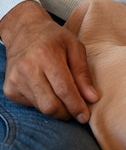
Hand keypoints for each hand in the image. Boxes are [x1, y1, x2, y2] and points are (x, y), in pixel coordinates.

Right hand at [0, 0, 98, 121]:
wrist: (24, 32)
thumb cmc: (53, 38)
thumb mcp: (74, 46)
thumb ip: (83, 73)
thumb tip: (92, 98)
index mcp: (46, 54)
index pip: (63, 89)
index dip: (76, 105)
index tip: (85, 116)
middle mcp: (28, 68)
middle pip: (50, 105)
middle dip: (66, 113)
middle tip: (77, 111)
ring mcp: (16, 80)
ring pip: (41, 108)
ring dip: (56, 108)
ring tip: (63, 97)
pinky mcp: (10, 89)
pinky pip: (31, 106)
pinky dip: (43, 103)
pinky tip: (46, 89)